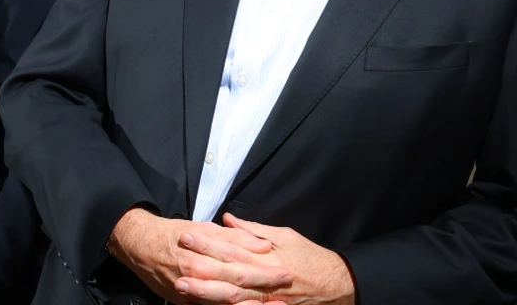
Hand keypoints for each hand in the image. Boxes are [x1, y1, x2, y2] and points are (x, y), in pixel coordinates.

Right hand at [107, 208, 288, 304]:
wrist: (140, 245)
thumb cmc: (175, 234)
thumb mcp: (204, 227)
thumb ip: (233, 237)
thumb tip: (261, 245)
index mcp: (204, 257)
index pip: (241, 267)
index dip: (264, 272)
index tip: (286, 274)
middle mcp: (198, 278)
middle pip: (236, 289)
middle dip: (263, 291)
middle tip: (286, 292)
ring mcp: (190, 295)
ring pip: (223, 303)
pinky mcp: (184, 303)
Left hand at [175, 215, 353, 304]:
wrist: (339, 285)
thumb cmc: (311, 258)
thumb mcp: (285, 236)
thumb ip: (254, 230)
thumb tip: (228, 219)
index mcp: (267, 258)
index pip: (231, 249)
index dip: (208, 244)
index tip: (186, 236)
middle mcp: (265, 280)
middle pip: (228, 275)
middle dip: (201, 270)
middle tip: (177, 263)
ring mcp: (268, 300)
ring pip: (233, 298)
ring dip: (207, 293)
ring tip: (183, 287)